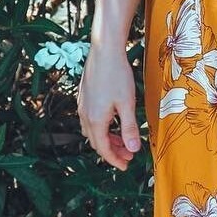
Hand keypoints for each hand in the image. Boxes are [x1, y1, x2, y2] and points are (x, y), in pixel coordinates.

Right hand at [77, 42, 141, 171]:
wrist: (104, 50)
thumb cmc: (117, 75)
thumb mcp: (127, 103)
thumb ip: (130, 128)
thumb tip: (132, 150)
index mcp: (96, 120)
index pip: (104, 149)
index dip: (115, 160)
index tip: (126, 166)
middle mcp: (85, 115)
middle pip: (97, 142)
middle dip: (112, 151)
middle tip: (128, 155)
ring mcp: (83, 106)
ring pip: (92, 131)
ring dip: (107, 139)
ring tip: (122, 140)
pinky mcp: (84, 96)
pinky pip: (90, 120)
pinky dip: (101, 127)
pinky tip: (112, 122)